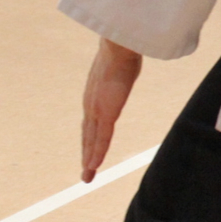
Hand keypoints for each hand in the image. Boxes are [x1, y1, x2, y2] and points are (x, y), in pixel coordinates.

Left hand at [81, 37, 142, 182]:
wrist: (119, 45)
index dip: (90, 136)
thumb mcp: (125, 60)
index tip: (89, 148)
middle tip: (86, 171)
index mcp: (96, 92)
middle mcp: (92, 103)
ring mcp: (97, 109)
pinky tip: (93, 166)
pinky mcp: (106, 112)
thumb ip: (126, 65)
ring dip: (89, 159)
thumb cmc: (125, 47)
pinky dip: (97, 153)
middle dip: (87, 152)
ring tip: (88, 177)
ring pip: (92, 140)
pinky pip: (102, 138)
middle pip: (88, 133)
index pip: (91, 119)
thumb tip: (134, 53)